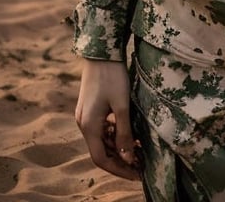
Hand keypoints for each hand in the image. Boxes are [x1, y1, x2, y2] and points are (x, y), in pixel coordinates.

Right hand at [75, 58, 141, 180]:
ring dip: (117, 147)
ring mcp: (85, 115)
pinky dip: (114, 135)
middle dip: (120, 160)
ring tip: (138, 151)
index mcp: (88, 126)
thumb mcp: (122, 105)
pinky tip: (129, 133)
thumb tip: (128, 158)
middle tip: (140, 165)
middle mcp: (83, 123)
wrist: (101, 51)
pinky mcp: (90, 108)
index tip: (136, 174)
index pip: (101, 159)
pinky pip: (101, 128)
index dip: (118, 169)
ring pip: (101, 140)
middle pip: (101, 151)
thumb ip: (124, 133)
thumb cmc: (112, 76)